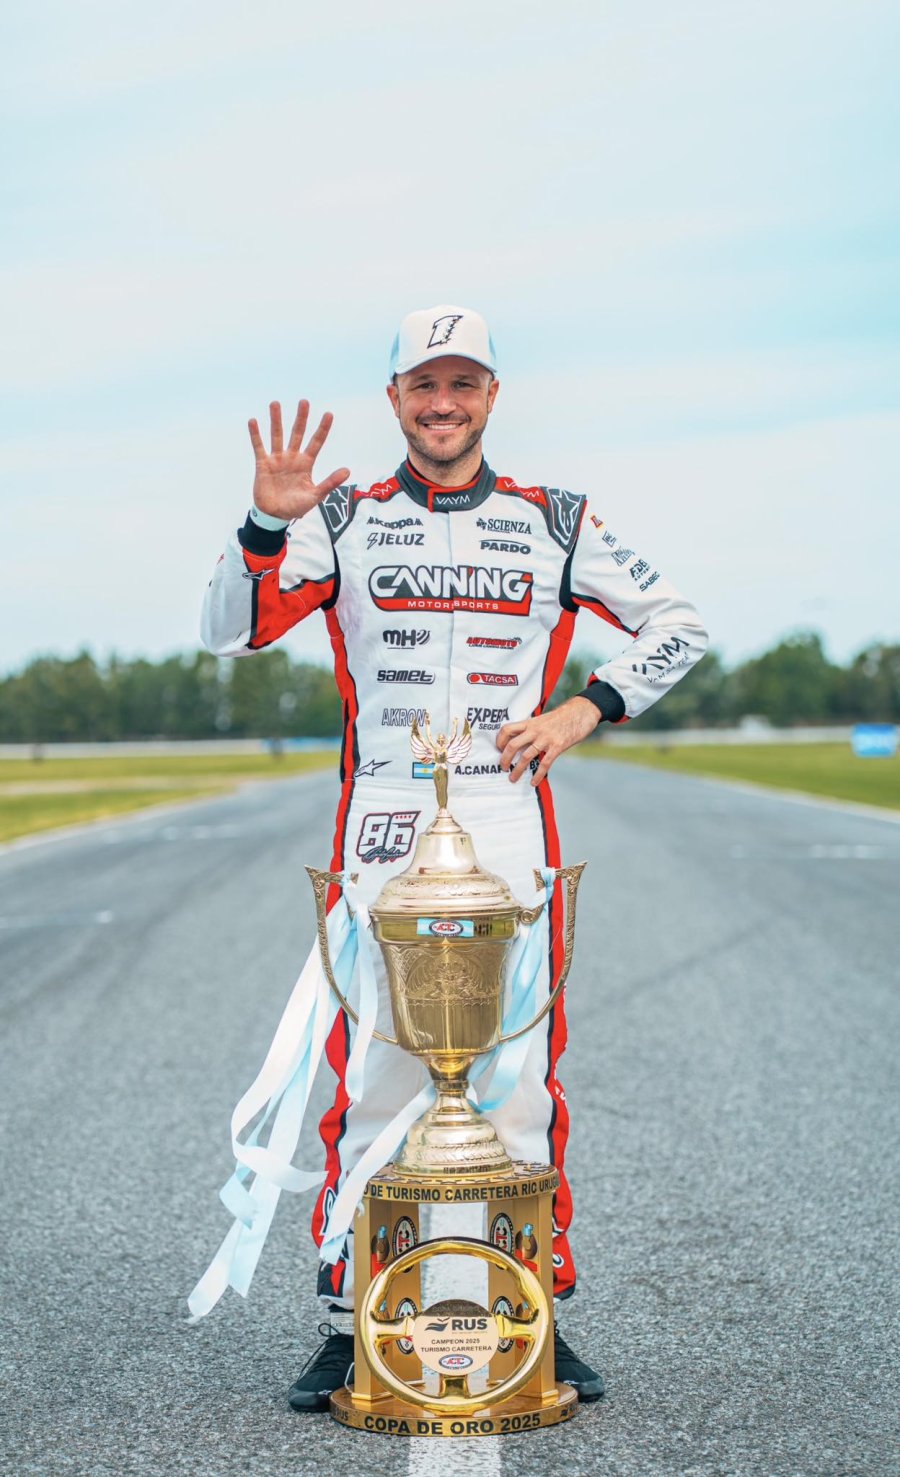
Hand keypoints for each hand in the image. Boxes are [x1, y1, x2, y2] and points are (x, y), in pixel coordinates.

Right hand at [248, 400, 349, 520]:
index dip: (322, 429)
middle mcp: (292, 458)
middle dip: (301, 418)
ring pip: (277, 436)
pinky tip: (253, 421)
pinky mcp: (263, 464)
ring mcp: (277, 459)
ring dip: (276, 420)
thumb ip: (330, 482)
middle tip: (304, 402)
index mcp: (306, 464)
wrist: (275, 516)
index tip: (329, 414)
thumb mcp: (315, 495)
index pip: (316, 443)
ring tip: (275, 404)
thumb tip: (347, 470)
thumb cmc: (296, 507)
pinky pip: (259, 447)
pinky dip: (256, 435)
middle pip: (297, 434)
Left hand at [496, 697, 600, 785]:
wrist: (580, 714)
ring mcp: (546, 739)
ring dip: (517, 770)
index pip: (508, 729)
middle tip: (502, 767)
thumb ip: (531, 729)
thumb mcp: (542, 720)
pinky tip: (533, 782)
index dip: (500, 740)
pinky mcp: (557, 747)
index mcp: (530, 723)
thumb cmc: (560, 718)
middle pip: (513, 745)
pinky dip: (537, 775)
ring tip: (513, 778)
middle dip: (505, 758)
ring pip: (526, 756)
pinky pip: (544, 764)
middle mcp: (535, 730)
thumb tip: (519, 742)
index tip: (498, 749)